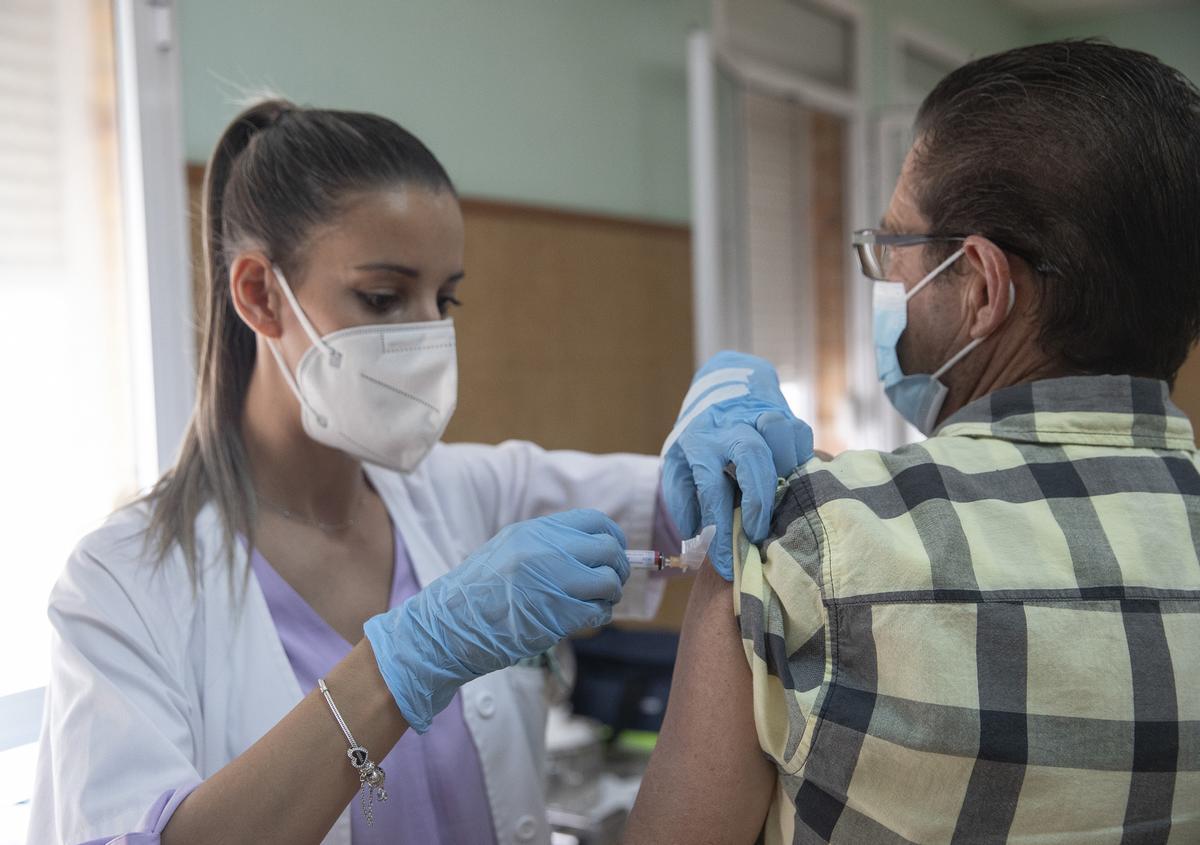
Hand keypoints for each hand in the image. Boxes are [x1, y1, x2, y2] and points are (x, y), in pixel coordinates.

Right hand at [364, 509, 628, 731]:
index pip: (595, 522)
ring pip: (609, 581)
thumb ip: (548, 545)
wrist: (448, 627)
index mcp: (535, 531)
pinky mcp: (557, 615)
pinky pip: (599, 611)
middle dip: (617, 567)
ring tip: (594, 602)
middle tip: (610, 581)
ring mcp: (554, 582)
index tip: (614, 551)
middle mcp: (548, 551)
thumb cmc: (476, 594)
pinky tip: (586, 618)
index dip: (613, 537)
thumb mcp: (508, 549)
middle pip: (608, 550)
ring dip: (609, 594)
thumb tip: (591, 549)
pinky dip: (599, 616)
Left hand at [661, 351, 812, 579]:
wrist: (724, 381)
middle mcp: (730, 424)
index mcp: (699, 441)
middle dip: (759, 500)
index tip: (726, 565)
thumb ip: (685, 502)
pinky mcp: (786, 411)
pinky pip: (800, 435)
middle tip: (758, 534)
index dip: (719, 529)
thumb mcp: (678, 465)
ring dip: (784, 470)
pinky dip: (801, 460)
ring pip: (780, 432)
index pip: (710, 488)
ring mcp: (760, 413)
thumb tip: (700, 541)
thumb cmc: (701, 437)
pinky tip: (792, 480)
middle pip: (751, 454)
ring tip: (780, 498)